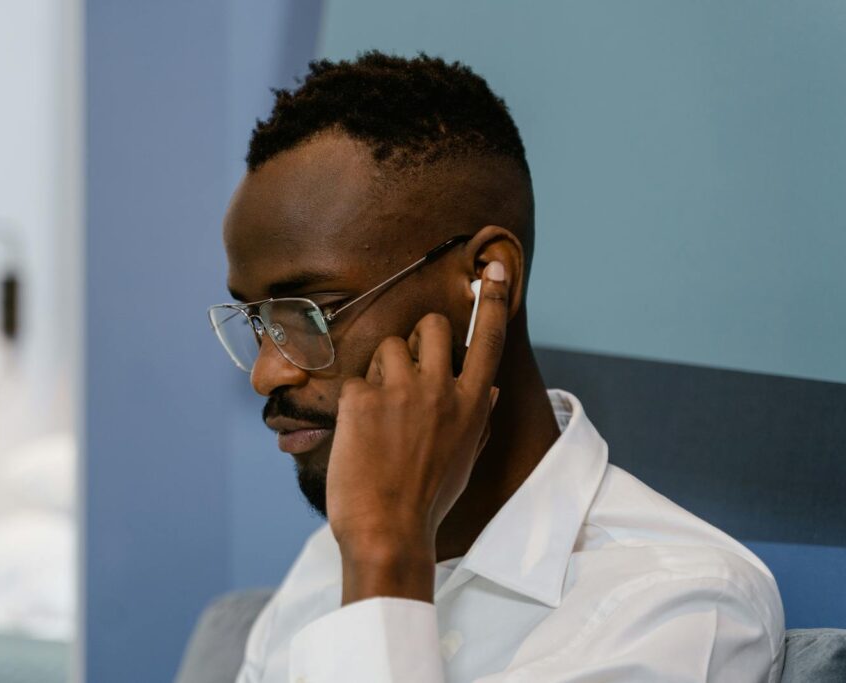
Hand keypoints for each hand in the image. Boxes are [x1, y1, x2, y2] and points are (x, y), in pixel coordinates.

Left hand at [327, 261, 508, 603]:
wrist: (387, 530)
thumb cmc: (427, 500)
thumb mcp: (464, 460)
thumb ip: (476, 418)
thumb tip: (485, 389)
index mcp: (471, 405)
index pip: (488, 341)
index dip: (492, 301)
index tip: (492, 269)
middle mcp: (441, 390)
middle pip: (432, 326)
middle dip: (418, 336)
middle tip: (406, 366)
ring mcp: (401, 392)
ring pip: (388, 346)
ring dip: (381, 371)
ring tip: (378, 414)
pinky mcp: (362, 399)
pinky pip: (356, 381)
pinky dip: (353, 404)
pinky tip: (357, 435)